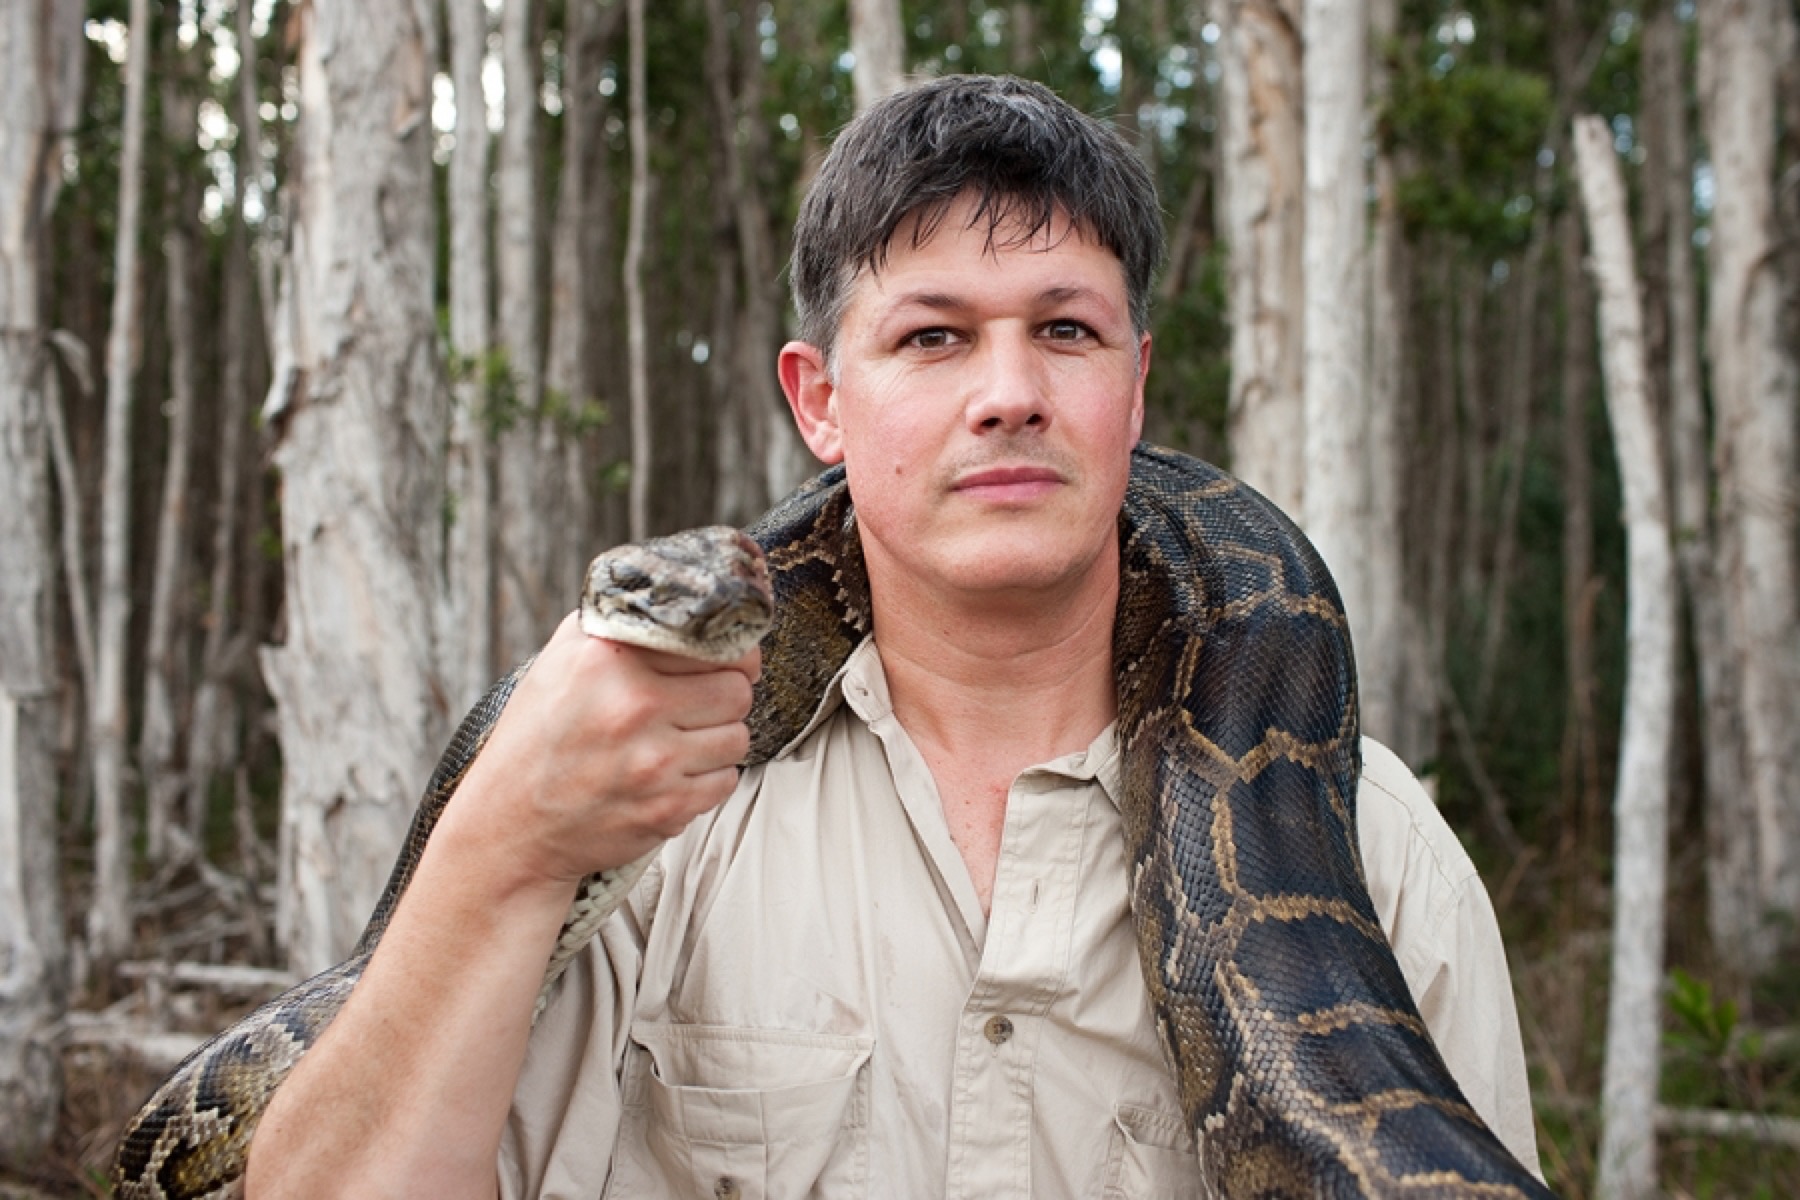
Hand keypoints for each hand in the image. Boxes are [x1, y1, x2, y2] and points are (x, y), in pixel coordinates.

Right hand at [440, 610, 760, 889]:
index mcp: (608, 659)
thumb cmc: (536, 739)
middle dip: (724, 697)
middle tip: (696, 706)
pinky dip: (705, 780)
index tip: (728, 661)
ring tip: (676, 742)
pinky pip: (726, 781)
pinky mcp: (667, 807)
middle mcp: (633, 706)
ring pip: (737, 738)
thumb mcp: (559, 661)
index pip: (715, 642)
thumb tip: (681, 598)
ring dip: (716, 741)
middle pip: (737, 690)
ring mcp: (653, 762)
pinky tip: (668, 776)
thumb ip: (617, 624)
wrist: (509, 827)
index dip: (731, 653)